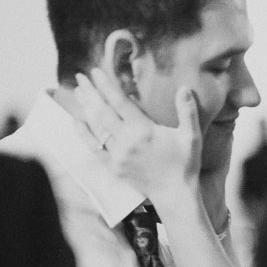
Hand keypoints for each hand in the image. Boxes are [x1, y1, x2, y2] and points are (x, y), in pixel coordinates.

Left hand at [74, 67, 201, 211]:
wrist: (175, 194)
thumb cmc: (185, 164)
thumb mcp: (191, 136)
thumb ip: (187, 111)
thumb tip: (185, 87)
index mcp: (143, 130)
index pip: (119, 102)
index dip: (106, 85)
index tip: (96, 71)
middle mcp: (126, 141)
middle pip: (102, 111)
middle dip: (91, 92)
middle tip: (80, 77)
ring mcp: (117, 155)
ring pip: (96, 127)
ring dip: (86, 108)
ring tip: (78, 92)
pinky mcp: (113, 167)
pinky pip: (94, 147)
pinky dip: (83, 134)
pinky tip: (75, 121)